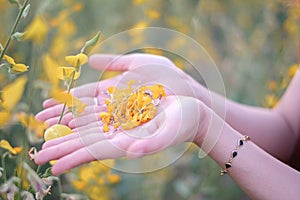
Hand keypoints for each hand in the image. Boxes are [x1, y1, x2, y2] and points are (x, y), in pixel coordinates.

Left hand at [35, 96, 205, 174]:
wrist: (191, 111)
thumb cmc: (185, 122)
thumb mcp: (171, 131)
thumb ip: (151, 143)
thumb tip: (132, 151)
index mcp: (127, 142)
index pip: (94, 152)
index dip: (72, 157)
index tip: (51, 164)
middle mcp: (120, 135)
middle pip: (85, 142)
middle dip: (62, 147)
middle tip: (38, 155)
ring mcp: (120, 123)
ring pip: (88, 129)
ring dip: (67, 133)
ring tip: (46, 136)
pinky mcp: (123, 112)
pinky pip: (98, 114)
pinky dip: (81, 116)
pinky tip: (69, 118)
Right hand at [36, 53, 199, 127]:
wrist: (187, 93)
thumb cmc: (166, 76)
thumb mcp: (138, 63)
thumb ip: (113, 62)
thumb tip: (89, 59)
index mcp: (115, 89)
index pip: (84, 97)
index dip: (66, 101)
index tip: (48, 104)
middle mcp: (115, 107)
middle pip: (83, 113)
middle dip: (62, 118)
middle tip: (39, 122)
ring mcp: (122, 119)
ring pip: (91, 126)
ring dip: (70, 131)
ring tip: (51, 134)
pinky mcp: (130, 130)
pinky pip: (106, 134)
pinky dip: (88, 138)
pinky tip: (73, 142)